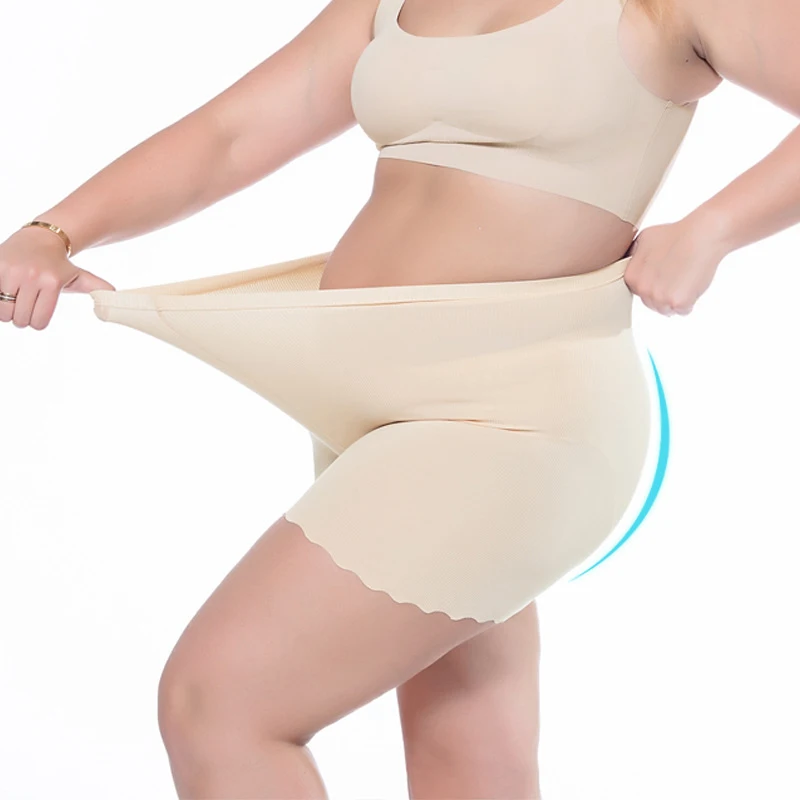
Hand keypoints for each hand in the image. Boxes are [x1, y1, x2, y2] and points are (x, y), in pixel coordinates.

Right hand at [0, 227, 114, 329]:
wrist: (40, 236)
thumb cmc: (60, 264)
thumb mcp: (79, 276)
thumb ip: (96, 287)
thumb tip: (115, 295)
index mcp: (52, 283)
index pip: (38, 323)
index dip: (36, 322)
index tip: (37, 313)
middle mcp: (32, 277)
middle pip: (20, 319)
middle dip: (21, 317)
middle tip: (25, 305)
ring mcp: (11, 271)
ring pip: (2, 311)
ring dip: (6, 310)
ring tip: (13, 298)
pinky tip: (3, 291)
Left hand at [622, 216, 730, 315]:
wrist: (702, 235)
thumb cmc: (676, 234)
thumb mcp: (644, 239)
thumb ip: (633, 257)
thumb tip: (629, 264)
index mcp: (631, 277)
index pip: (639, 292)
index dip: (654, 283)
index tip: (664, 272)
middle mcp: (642, 289)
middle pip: (652, 303)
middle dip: (664, 293)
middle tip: (677, 273)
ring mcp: (659, 297)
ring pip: (666, 309)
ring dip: (675, 299)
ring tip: (685, 277)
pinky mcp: (678, 302)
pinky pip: (682, 311)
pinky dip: (689, 301)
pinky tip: (692, 282)